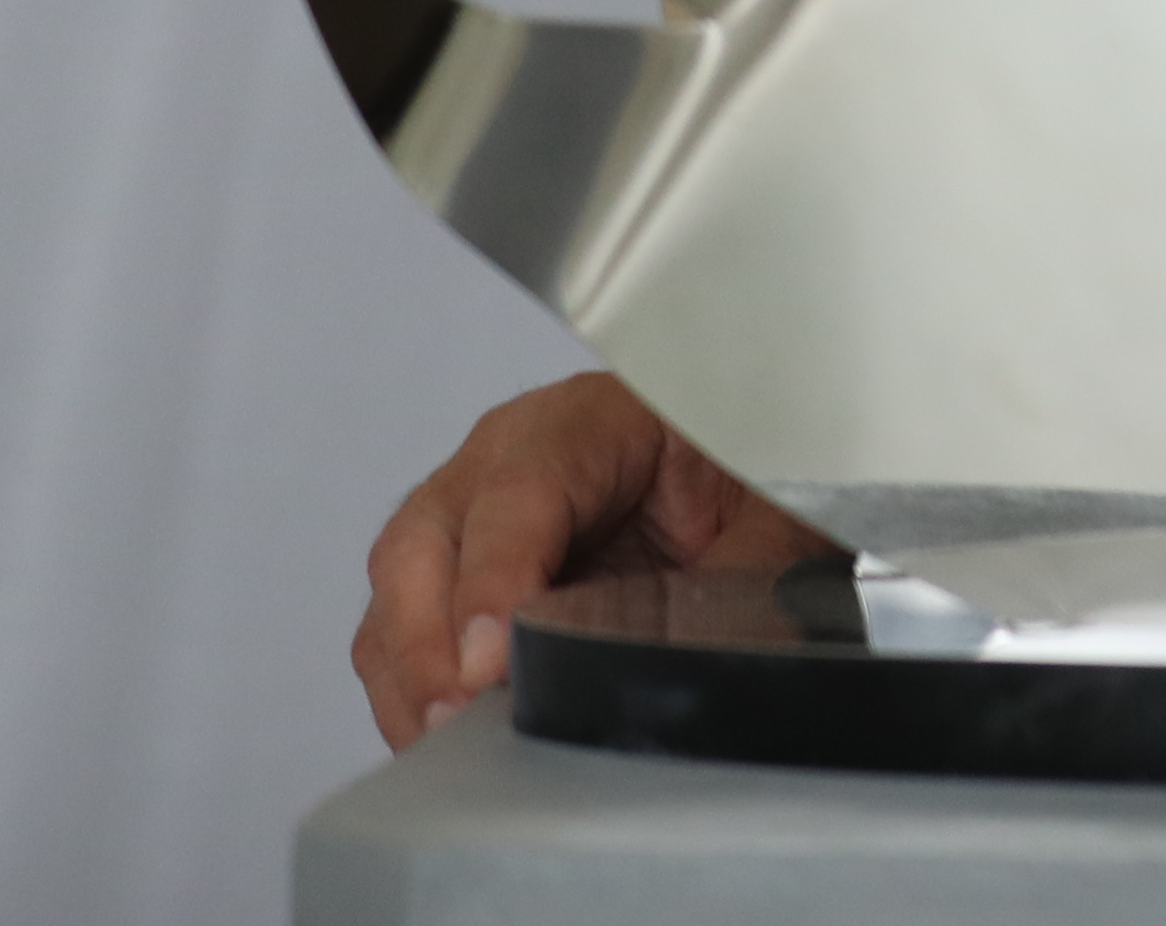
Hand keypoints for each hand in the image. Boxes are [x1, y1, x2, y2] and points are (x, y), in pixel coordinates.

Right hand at [351, 372, 839, 747]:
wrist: (737, 463)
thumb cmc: (742, 468)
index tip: (490, 660)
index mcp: (585, 420)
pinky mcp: (454, 579)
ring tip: (447, 745)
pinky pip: (398, 636)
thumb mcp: (768, 513)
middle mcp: (503, 459)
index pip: (517, 493)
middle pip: (423, 542)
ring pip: (397, 594)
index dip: (495, 579)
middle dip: (428, 641)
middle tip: (458, 715)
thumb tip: (713, 667)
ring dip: (412, 677)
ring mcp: (466, 517)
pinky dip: (410, 693)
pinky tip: (447, 739)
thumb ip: (741, 581)